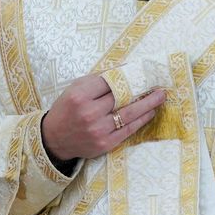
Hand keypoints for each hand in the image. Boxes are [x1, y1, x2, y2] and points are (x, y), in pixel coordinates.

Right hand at [39, 74, 165, 165]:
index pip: (109, 82)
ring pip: (130, 113)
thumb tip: (122, 71)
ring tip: (160, 96)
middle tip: (158, 83)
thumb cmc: (65, 111)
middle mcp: (89, 113)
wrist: (53, 140)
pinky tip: (150, 112)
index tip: (140, 71)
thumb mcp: (73, 91)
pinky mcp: (106, 143)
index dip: (126, 75)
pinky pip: (129, 129)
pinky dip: (142, 119)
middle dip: (142, 89)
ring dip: (148, 104)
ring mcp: (98, 129)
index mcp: (79, 97)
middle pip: (122, 97)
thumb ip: (95, 82)